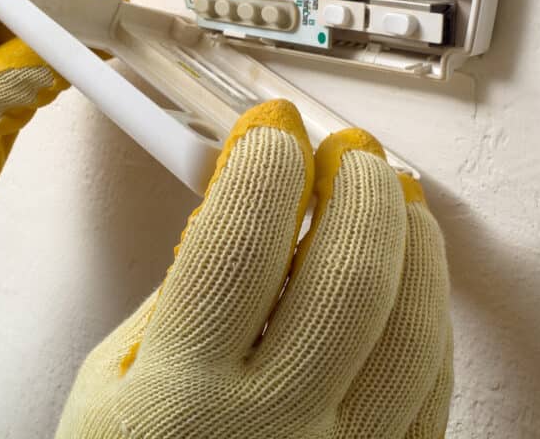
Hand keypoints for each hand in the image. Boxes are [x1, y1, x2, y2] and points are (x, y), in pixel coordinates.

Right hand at [57, 99, 452, 438]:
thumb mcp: (109, 385)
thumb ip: (180, 296)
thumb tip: (251, 210)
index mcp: (179, 399)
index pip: (240, 243)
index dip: (265, 165)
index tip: (274, 131)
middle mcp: (270, 434)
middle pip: (351, 279)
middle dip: (360, 190)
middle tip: (351, 154)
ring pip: (414, 331)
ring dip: (414, 245)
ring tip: (396, 200)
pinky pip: (431, 392)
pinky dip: (428, 319)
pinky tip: (412, 282)